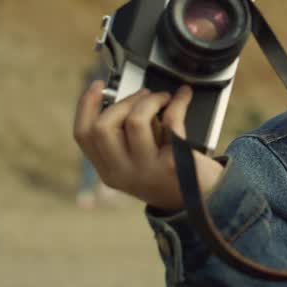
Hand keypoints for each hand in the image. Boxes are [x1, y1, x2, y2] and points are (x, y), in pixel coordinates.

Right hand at [72, 82, 222, 211]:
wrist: (204, 200)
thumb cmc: (171, 173)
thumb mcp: (137, 163)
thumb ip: (124, 139)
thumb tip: (124, 97)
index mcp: (109, 171)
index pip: (83, 135)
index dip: (86, 105)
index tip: (98, 85)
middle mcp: (122, 173)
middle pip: (103, 126)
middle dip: (124, 101)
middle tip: (144, 95)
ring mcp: (146, 170)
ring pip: (135, 121)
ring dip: (150, 100)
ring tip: (163, 98)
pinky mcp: (172, 163)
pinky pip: (171, 121)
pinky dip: (179, 102)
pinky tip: (183, 96)